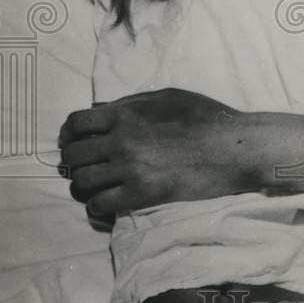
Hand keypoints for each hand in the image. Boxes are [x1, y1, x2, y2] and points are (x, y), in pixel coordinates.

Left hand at [59, 88, 259, 216]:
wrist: (233, 147)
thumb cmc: (206, 117)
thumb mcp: (167, 97)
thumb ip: (132, 103)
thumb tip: (103, 112)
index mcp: (125, 114)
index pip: (76, 124)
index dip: (70, 134)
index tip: (74, 141)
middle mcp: (121, 141)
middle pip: (73, 155)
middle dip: (74, 160)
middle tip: (86, 165)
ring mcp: (130, 169)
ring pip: (81, 182)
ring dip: (83, 184)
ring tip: (95, 186)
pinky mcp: (142, 194)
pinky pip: (99, 204)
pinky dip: (97, 205)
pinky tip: (106, 202)